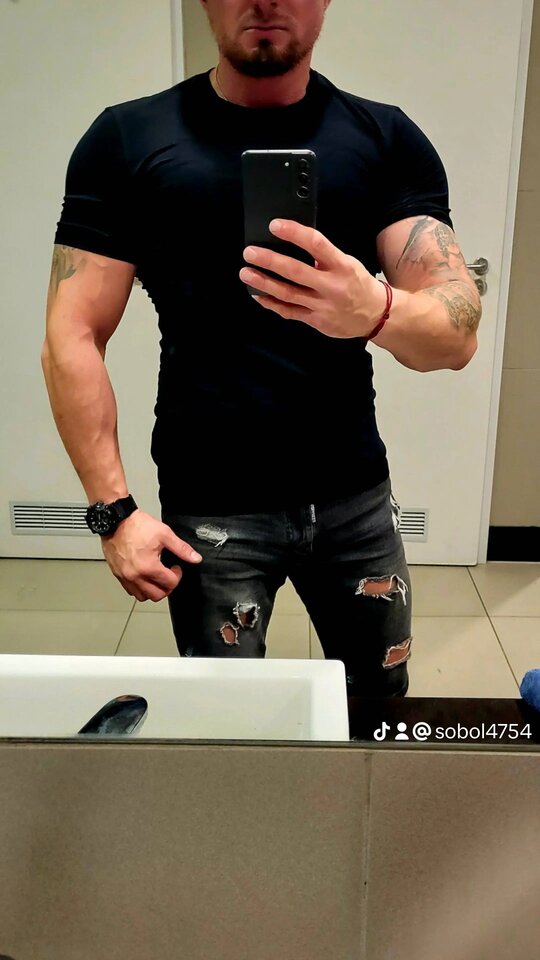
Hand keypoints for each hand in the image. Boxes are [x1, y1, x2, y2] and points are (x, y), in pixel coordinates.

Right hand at [101, 509, 201, 602]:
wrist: (115, 521)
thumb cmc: (137, 526)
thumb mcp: (164, 534)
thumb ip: (181, 548)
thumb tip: (195, 558)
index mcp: (148, 567)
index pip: (170, 583)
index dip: (178, 576)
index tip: (176, 567)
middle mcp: (135, 576)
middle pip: (157, 595)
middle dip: (167, 587)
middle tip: (169, 575)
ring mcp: (125, 576)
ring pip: (142, 596)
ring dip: (153, 590)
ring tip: (156, 578)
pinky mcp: (117, 574)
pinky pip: (130, 590)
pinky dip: (139, 588)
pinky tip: (144, 577)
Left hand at [239, 219, 388, 337]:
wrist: (376, 314)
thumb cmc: (357, 283)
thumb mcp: (347, 263)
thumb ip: (323, 256)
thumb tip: (292, 243)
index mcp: (341, 265)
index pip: (316, 244)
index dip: (294, 233)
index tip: (275, 225)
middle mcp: (332, 285)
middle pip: (296, 271)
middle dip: (270, 261)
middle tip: (250, 252)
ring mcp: (323, 305)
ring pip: (288, 294)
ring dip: (264, 283)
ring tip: (246, 273)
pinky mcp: (316, 321)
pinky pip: (290, 312)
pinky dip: (272, 304)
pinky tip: (258, 295)